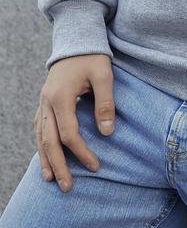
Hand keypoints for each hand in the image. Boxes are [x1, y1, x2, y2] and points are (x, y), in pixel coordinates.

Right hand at [33, 54, 115, 193]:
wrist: (76, 40)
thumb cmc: (92, 56)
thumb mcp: (104, 75)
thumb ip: (105, 102)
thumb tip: (107, 132)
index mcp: (61, 97)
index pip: (69, 134)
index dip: (81, 152)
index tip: (95, 166)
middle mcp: (46, 102)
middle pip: (49, 142)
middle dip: (58, 166)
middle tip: (67, 187)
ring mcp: (42, 102)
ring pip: (40, 137)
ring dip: (45, 159)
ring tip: (50, 179)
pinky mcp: (44, 101)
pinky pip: (39, 128)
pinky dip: (41, 144)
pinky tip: (45, 156)